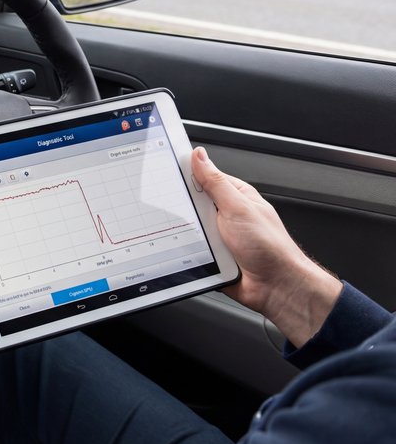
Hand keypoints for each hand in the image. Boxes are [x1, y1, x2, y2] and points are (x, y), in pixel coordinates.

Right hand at [191, 147, 341, 346]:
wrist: (276, 287)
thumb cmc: (269, 247)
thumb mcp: (238, 207)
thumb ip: (215, 182)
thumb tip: (199, 156)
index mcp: (235, 196)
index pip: (204, 177)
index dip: (186, 174)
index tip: (166, 173)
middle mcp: (226, 215)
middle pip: (192, 204)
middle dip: (184, 209)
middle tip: (184, 212)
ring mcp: (218, 236)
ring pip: (189, 228)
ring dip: (187, 233)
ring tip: (195, 237)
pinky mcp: (211, 256)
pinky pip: (190, 249)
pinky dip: (188, 251)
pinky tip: (191, 253)